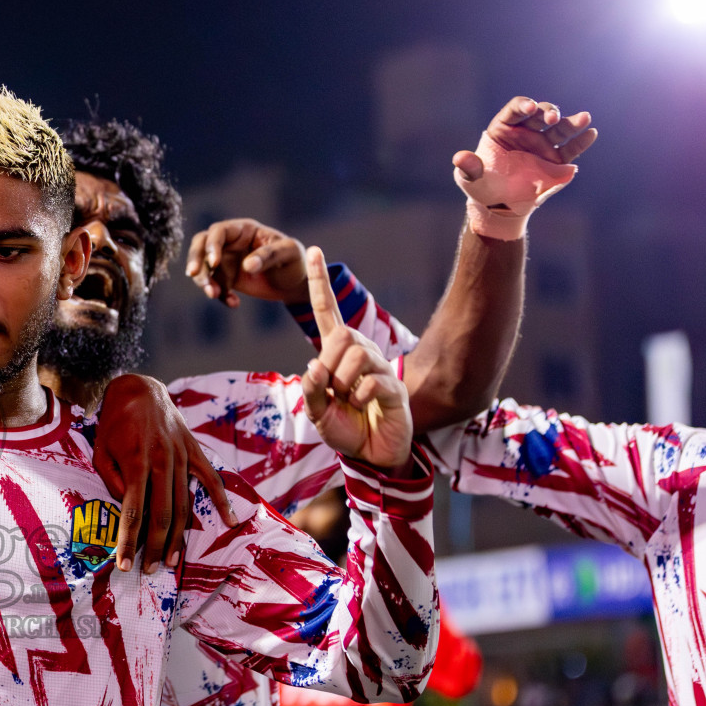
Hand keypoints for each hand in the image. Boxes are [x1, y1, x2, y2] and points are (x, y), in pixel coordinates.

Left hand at [94, 374, 238, 574]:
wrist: (138, 388)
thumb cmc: (114, 422)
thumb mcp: (100, 449)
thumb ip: (111, 480)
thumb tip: (124, 505)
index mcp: (136, 462)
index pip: (132, 512)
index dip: (128, 542)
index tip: (123, 564)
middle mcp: (162, 461)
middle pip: (162, 515)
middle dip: (155, 547)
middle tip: (149, 570)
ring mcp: (182, 456)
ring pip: (184, 505)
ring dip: (179, 537)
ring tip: (172, 561)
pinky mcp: (194, 451)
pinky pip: (211, 479)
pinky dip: (222, 500)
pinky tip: (229, 521)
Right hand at [184, 218, 306, 306]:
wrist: (294, 283)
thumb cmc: (295, 261)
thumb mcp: (289, 253)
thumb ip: (269, 256)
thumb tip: (247, 265)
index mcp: (244, 229)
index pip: (219, 231)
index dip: (212, 245)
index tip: (214, 263)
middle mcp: (231, 242)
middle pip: (201, 244)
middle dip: (195, 259)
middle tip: (193, 275)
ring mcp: (226, 260)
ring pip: (203, 266)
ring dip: (204, 281)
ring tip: (214, 295)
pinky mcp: (226, 278)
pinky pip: (214, 285)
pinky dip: (219, 295)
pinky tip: (234, 303)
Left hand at [300, 247, 412, 470]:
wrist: (372, 454)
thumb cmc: (346, 428)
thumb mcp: (317, 413)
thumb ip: (311, 390)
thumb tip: (314, 365)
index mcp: (338, 356)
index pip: (327, 313)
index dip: (319, 284)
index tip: (312, 251)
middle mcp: (361, 355)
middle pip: (343, 334)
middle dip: (331, 364)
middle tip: (334, 391)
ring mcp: (380, 369)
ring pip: (356, 354)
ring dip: (344, 383)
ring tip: (349, 401)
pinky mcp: (394, 387)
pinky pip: (371, 382)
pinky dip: (360, 398)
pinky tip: (363, 407)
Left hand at [453, 97, 596, 240]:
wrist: (498, 206)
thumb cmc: (481, 187)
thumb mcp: (471, 178)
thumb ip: (469, 167)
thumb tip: (460, 158)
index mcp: (503, 129)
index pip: (515, 110)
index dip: (523, 106)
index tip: (529, 108)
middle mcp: (526, 133)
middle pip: (540, 114)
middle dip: (547, 112)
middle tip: (552, 118)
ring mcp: (543, 145)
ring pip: (559, 128)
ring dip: (571, 122)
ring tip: (585, 118)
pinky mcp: (556, 161)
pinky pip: (570, 149)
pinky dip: (581, 141)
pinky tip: (590, 134)